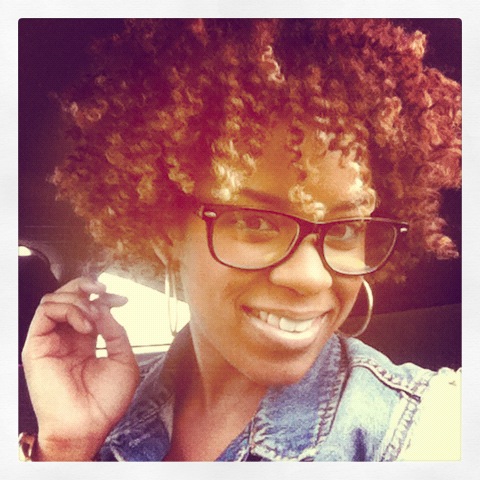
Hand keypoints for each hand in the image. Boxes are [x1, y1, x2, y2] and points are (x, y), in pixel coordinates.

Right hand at [22, 277, 139, 460]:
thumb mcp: (123, 360)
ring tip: (94, 319)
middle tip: (104, 291)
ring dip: (79, 300)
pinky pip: (45, 311)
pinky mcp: (37, 345)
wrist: (88, 426)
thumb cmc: (106, 401)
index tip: (122, 300)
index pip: (88, 307)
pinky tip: (85, 326)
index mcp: (84, 341)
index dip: (104, 297)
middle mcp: (66, 338)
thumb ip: (115, 331)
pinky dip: (68, 310)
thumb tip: (105, 308)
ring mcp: (51, 340)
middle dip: (86, 286)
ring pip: (54, 299)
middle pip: (68, 296)